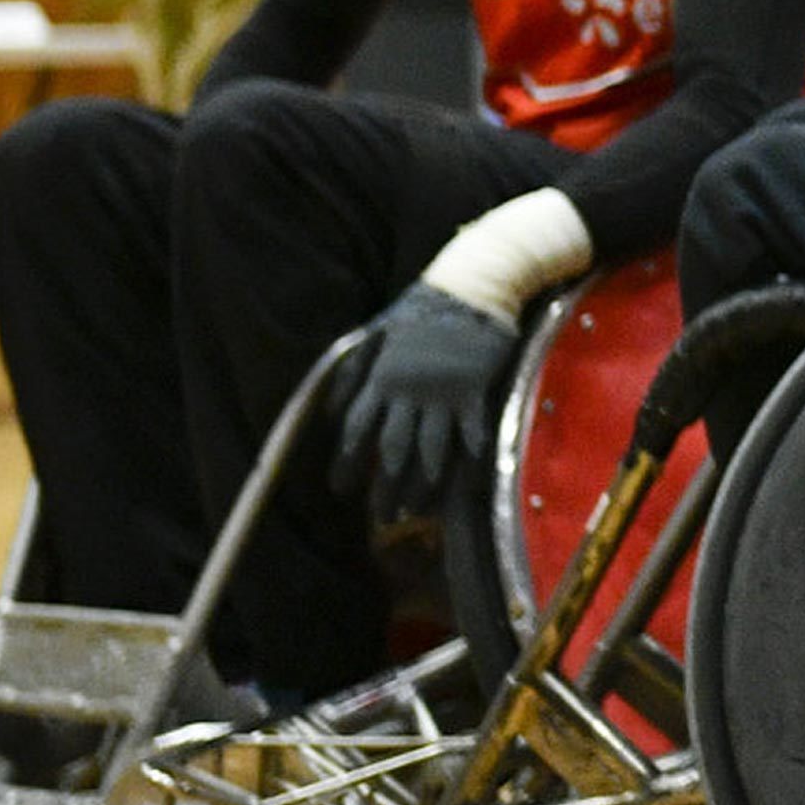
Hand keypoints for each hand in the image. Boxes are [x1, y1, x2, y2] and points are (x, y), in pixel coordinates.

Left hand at [332, 285, 516, 519]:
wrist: (470, 288)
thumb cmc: (420, 309)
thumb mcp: (375, 333)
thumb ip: (352, 373)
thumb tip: (330, 414)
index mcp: (380, 377)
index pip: (356, 429)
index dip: (346, 462)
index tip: (340, 490)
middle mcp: (408, 391)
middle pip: (391, 448)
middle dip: (384, 486)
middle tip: (381, 516)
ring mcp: (442, 393)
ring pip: (430, 448)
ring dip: (422, 483)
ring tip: (416, 509)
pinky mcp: (474, 390)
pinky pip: (470, 432)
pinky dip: (468, 458)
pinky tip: (465, 483)